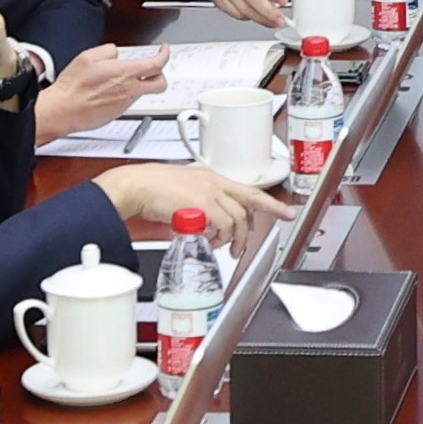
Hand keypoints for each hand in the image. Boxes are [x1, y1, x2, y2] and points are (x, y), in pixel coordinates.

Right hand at [34, 45, 167, 137]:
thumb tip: (115, 53)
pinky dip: (124, 94)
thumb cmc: (74, 86)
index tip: (163, 50)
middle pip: (160, 85)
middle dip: (161, 75)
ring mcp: (124, 104)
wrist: (64, 110)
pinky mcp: (116, 114)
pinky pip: (128, 102)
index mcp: (126, 73)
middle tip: (154, 69)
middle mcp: (129, 90)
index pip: (157, 64)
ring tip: (120, 79)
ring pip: (142, 93)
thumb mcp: (88, 56)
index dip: (164, 55)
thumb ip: (108, 51)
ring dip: (139, 85)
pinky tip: (109, 91)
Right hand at [96, 163, 281, 242]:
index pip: (247, 190)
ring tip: (221, 246)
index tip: (286, 211)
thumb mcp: (182, 192)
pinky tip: (208, 240)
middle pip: (248, 205)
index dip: (270, 203)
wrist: (135, 185)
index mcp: (211, 177)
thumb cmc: (151, 188)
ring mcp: (209, 193)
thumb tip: (206, 225)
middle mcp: (213, 182)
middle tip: (250, 241)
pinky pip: (221, 225)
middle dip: (253, 226)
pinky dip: (218, 236)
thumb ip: (199, 204)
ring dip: (231, 238)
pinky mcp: (202, 205)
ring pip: (236, 219)